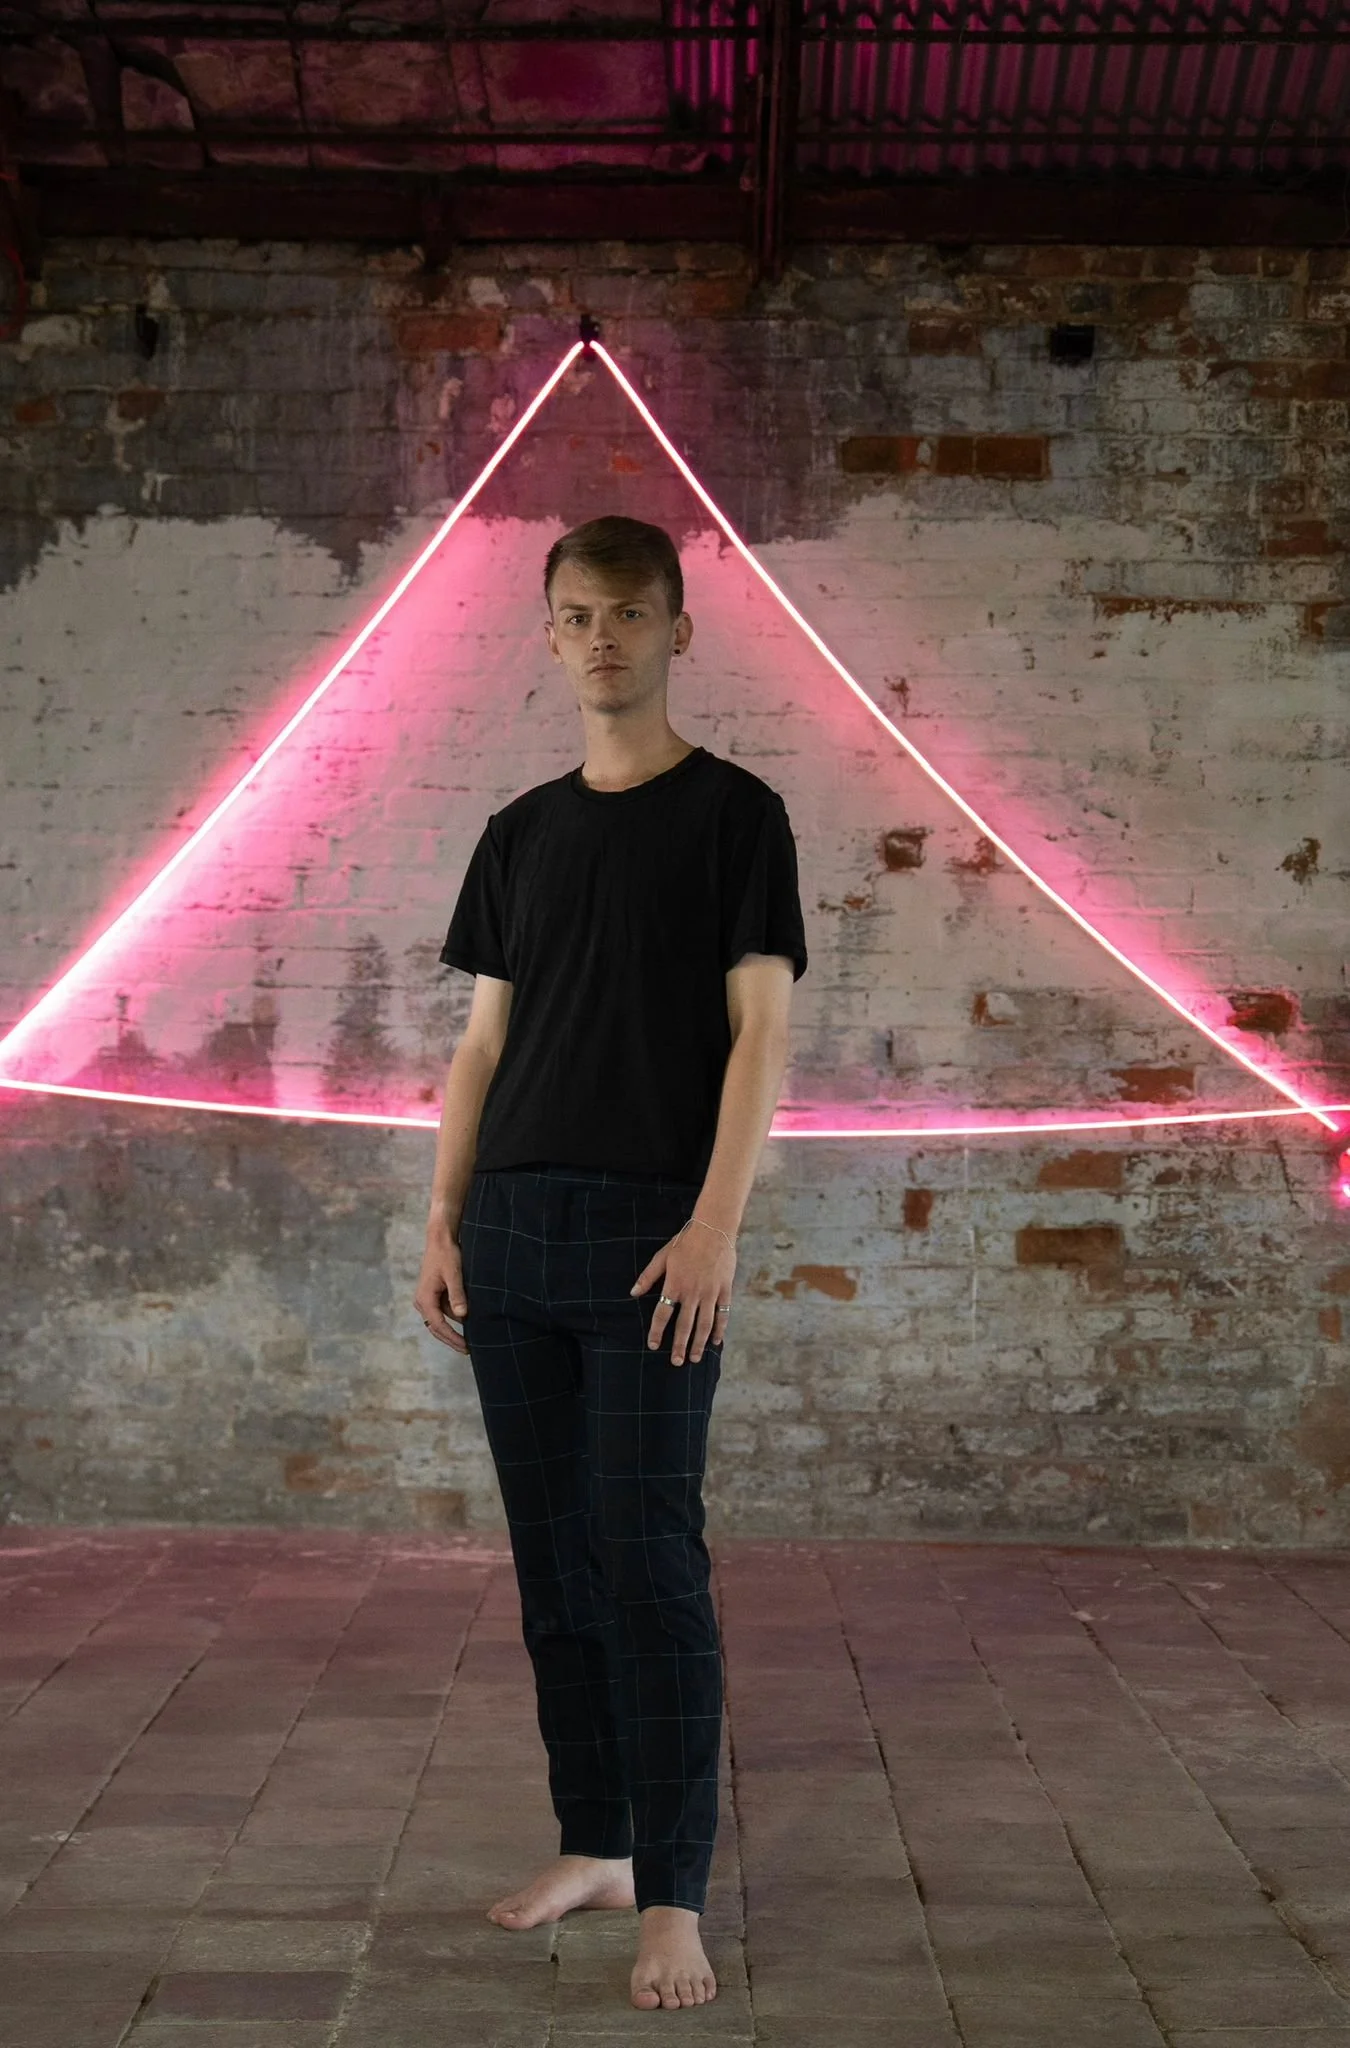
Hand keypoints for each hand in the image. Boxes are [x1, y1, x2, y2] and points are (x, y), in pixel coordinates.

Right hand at [414, 1227, 469, 1354]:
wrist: (440, 1238)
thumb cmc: (447, 1254)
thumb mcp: (454, 1274)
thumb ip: (457, 1295)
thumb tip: (463, 1317)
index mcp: (425, 1299)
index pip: (438, 1326)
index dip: (452, 1338)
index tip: (466, 1347)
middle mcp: (422, 1302)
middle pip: (436, 1328)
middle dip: (451, 1339)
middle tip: (468, 1350)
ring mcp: (427, 1299)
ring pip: (440, 1321)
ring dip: (454, 1329)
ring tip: (472, 1338)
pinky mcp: (433, 1295)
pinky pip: (443, 1312)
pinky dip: (454, 1318)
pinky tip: (469, 1321)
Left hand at [631, 1220, 735, 1366]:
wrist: (714, 1229)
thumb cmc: (685, 1242)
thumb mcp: (662, 1256)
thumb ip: (648, 1276)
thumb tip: (633, 1293)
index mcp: (675, 1285)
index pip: (663, 1314)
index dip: (657, 1332)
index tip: (654, 1345)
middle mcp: (692, 1293)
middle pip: (685, 1325)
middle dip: (680, 1346)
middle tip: (677, 1362)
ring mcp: (710, 1293)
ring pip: (704, 1324)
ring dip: (699, 1343)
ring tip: (695, 1358)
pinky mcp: (724, 1290)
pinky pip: (722, 1314)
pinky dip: (719, 1329)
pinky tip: (715, 1341)